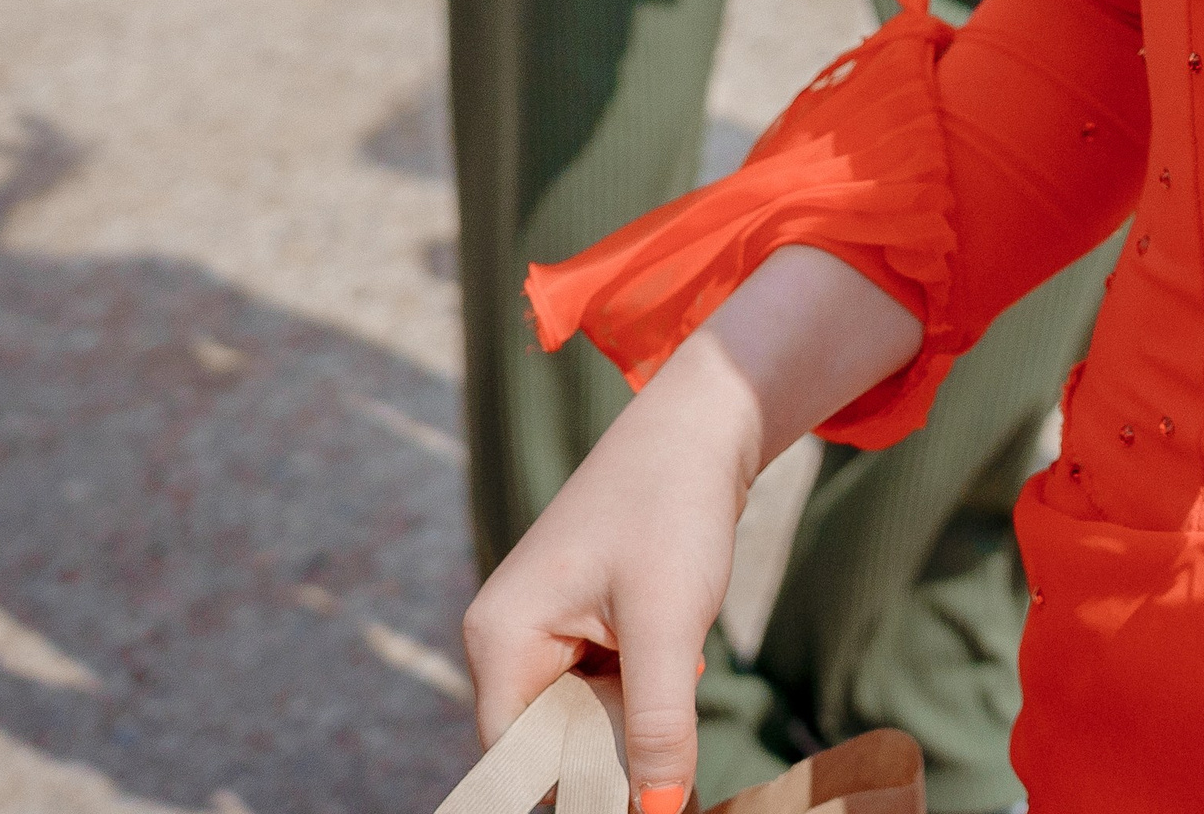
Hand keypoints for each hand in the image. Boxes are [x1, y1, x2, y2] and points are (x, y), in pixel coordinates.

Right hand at [463, 253, 923, 804]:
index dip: (581, 786)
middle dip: (616, 743)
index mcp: (500, 640)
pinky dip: (645, 687)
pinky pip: (604, 693)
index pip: (520, 762)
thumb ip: (658, 725)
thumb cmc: (673, 506)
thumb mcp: (669, 624)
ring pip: (585, 723)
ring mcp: (541, 633)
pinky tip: (674, 641)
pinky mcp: (578, 627)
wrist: (703, 425)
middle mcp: (505, 640)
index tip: (643, 784)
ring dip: (636, 712)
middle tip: (668, 688)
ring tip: (672, 648)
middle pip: (553, 747)